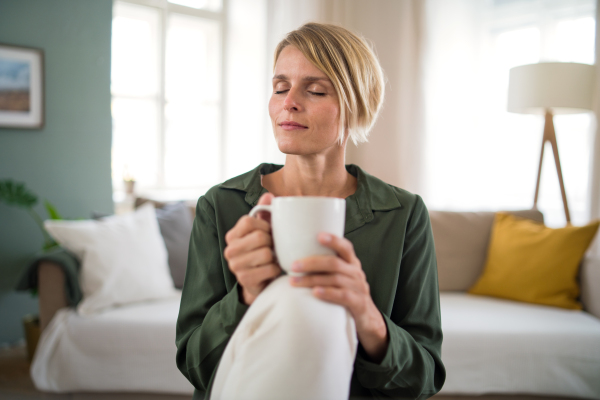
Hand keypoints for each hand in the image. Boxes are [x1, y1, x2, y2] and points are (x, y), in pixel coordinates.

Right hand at [224, 193, 281, 305]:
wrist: (260, 281)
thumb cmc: (262, 251)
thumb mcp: (263, 230)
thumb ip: (264, 211)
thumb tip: (268, 195)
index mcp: (233, 234)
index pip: (249, 221)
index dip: (265, 225)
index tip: (269, 232)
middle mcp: (230, 249)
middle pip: (260, 237)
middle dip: (272, 242)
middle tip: (273, 247)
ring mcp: (235, 265)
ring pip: (265, 253)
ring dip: (275, 256)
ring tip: (272, 258)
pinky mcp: (244, 279)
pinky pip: (269, 268)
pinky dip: (276, 269)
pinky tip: (273, 269)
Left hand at [289, 233, 388, 362]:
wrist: (367, 319)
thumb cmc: (347, 294)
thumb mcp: (341, 277)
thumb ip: (327, 268)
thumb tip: (297, 259)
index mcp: (351, 263)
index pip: (345, 247)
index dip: (334, 240)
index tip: (318, 235)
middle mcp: (356, 273)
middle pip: (334, 263)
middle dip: (312, 263)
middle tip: (293, 265)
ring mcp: (359, 288)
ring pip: (335, 279)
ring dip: (312, 279)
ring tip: (294, 281)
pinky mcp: (359, 303)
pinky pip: (343, 296)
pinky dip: (328, 293)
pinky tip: (315, 293)